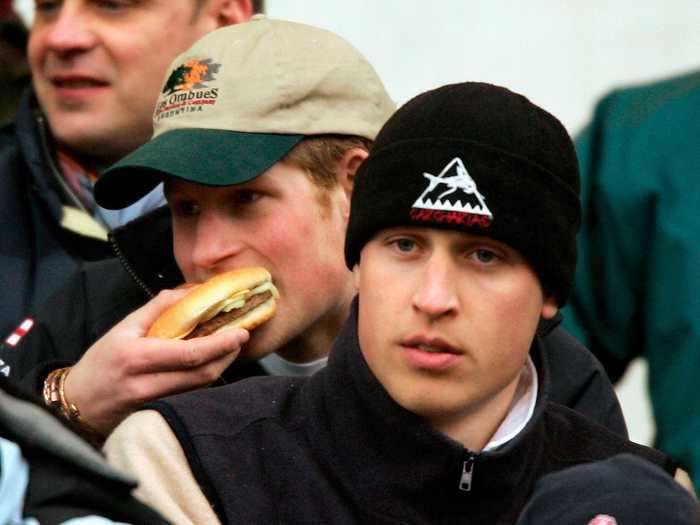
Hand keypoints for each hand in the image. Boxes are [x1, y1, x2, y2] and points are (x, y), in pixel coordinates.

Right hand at [63, 288, 248, 435]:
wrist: (77, 404)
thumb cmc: (100, 362)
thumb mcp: (123, 328)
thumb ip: (157, 308)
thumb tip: (189, 293)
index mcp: (137, 358)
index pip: (190, 354)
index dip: (221, 344)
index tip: (240, 332)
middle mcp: (148, 383)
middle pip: (203, 374)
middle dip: (228, 355)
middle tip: (241, 337)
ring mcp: (155, 402)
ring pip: (201, 386)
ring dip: (221, 365)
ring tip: (231, 347)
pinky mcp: (161, 411)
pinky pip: (192, 394)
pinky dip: (206, 377)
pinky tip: (213, 362)